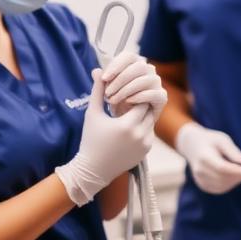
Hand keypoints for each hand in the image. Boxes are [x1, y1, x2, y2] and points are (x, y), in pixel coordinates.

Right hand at [55, 69, 155, 205]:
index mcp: (128, 125)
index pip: (141, 100)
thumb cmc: (90, 140)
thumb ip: (98, 91)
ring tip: (127, 115)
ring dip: (141, 117)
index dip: (133, 96)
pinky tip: (128, 129)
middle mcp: (140, 135)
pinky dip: (142, 129)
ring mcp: (145, 145)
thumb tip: (98, 69)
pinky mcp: (146, 152)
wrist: (93, 170)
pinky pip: (149, 133)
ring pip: (150, 121)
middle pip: (148, 110)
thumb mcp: (93, 114)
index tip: (124, 95)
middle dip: (139, 105)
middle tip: (128, 102)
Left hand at [99, 52, 166, 118]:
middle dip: (120, 79)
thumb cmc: (116, 105)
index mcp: (135, 64)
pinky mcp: (161, 97)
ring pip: (146, 79)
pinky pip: (154, 93)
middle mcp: (148, 71)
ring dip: (127, 89)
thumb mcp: (106, 95)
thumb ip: (101, 84)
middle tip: (107, 93)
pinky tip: (127, 102)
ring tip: (113, 100)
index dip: (116, 65)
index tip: (104, 79)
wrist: (127, 127)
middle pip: (138, 66)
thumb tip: (95, 71)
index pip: (129, 56)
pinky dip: (140, 96)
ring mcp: (156, 83)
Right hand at [176, 123, 240, 194]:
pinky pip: (219, 189)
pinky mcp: (203, 185)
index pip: (223, 168)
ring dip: (237, 181)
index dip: (238, 171)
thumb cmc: (211, 140)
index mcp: (204, 156)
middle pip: (223, 178)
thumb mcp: (222, 139)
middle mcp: (200, 170)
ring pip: (222, 186)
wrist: (192, 146)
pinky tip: (237, 176)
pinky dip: (230, 184)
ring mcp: (200, 179)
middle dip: (240, 176)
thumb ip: (233, 151)